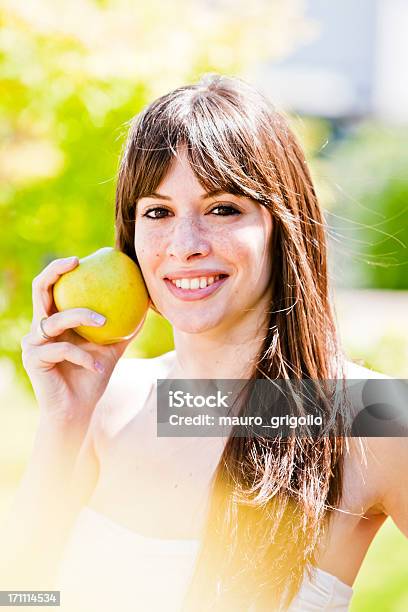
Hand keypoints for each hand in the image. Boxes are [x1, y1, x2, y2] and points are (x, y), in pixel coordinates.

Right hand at [21, 256, 144, 426]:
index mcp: (55, 320)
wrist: (77, 409)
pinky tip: (98, 367)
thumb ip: (125, 327)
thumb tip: (147, 305)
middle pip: (39, 290)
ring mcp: (33, 343)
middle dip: (55, 271)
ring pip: (55, 319)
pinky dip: (85, 358)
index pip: (52, 288)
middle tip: (76, 263)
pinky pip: (63, 350)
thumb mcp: (113, 348)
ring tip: (104, 322)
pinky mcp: (33, 359)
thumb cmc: (93, 376)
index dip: (60, 268)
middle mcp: (40, 327)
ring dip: (82, 317)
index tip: (82, 258)